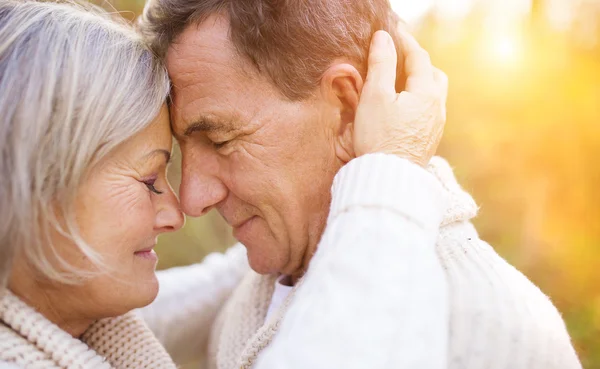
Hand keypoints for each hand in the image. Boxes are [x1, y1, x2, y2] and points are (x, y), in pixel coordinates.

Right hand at [353, 29, 447, 166]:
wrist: (389, 179)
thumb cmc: (379, 138)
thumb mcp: (375, 96)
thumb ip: (381, 64)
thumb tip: (384, 38)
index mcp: (426, 93)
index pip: (418, 58)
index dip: (406, 41)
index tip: (394, 30)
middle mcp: (437, 108)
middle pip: (434, 75)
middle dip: (418, 62)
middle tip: (400, 56)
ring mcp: (435, 127)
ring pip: (433, 95)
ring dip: (420, 83)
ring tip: (402, 82)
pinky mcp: (428, 142)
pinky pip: (429, 112)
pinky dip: (418, 101)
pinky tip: (403, 109)